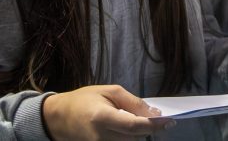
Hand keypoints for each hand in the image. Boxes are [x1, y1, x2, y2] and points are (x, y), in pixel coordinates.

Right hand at [42, 85, 171, 139]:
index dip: (154, 125)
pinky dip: (130, 138)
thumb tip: (153, 113)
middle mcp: (101, 137)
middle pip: (136, 137)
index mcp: (102, 118)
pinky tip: (129, 129)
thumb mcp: (109, 91)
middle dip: (149, 128)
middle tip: (157, 118)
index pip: (134, 126)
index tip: (169, 121)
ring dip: (139, 134)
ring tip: (137, 121)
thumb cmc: (83, 100)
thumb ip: (132, 102)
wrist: (58, 118)